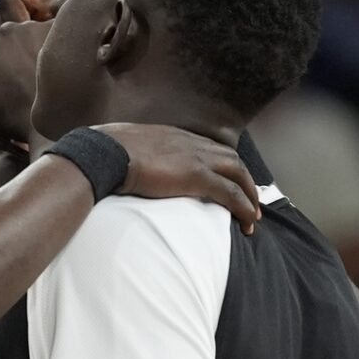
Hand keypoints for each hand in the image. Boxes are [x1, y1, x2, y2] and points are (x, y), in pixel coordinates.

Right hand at [0, 18, 51, 147]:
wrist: (51, 121)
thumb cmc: (13, 117)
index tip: (7, 86)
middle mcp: (5, 32)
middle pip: (6, 39)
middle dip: (12, 54)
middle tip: (26, 79)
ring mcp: (31, 28)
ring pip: (29, 33)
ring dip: (34, 48)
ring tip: (43, 75)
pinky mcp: (54, 29)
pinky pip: (52, 31)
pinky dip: (54, 44)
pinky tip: (60, 66)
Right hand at [97, 123, 262, 229]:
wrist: (105, 153)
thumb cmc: (105, 153)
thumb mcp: (124, 147)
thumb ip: (134, 154)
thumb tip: (124, 165)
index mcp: (174, 135)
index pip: (209, 148)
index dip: (223, 166)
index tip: (228, 181)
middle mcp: (191, 142)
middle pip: (231, 159)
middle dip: (245, 181)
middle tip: (250, 201)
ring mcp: (196, 158)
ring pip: (238, 174)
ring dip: (249, 196)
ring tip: (253, 217)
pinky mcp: (197, 176)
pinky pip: (230, 193)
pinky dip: (243, 207)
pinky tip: (247, 222)